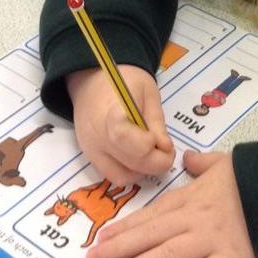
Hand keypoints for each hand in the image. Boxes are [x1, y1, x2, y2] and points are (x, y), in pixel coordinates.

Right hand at [67, 65, 174, 183]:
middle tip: (167, 151)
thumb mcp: (148, 92)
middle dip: (156, 163)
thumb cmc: (124, 81)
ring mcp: (91, 150)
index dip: (147, 144)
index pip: (123, 137)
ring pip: (121, 177)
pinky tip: (138, 156)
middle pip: (128, 164)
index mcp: (110, 113)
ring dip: (143, 171)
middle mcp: (97, 137)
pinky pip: (113, 174)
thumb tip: (166, 148)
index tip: (159, 139)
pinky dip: (130, 171)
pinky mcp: (91, 157)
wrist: (92, 80)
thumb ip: (156, 121)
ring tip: (152, 153)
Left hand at [86, 149, 256, 257]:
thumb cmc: (253, 173)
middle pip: (150, 235)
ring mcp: (210, 240)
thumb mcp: (223, 161)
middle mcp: (194, 219)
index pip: (151, 214)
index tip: (101, 237)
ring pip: (166, 255)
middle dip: (119, 248)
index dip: (125, 226)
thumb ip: (201, 164)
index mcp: (191, 196)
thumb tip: (186, 160)